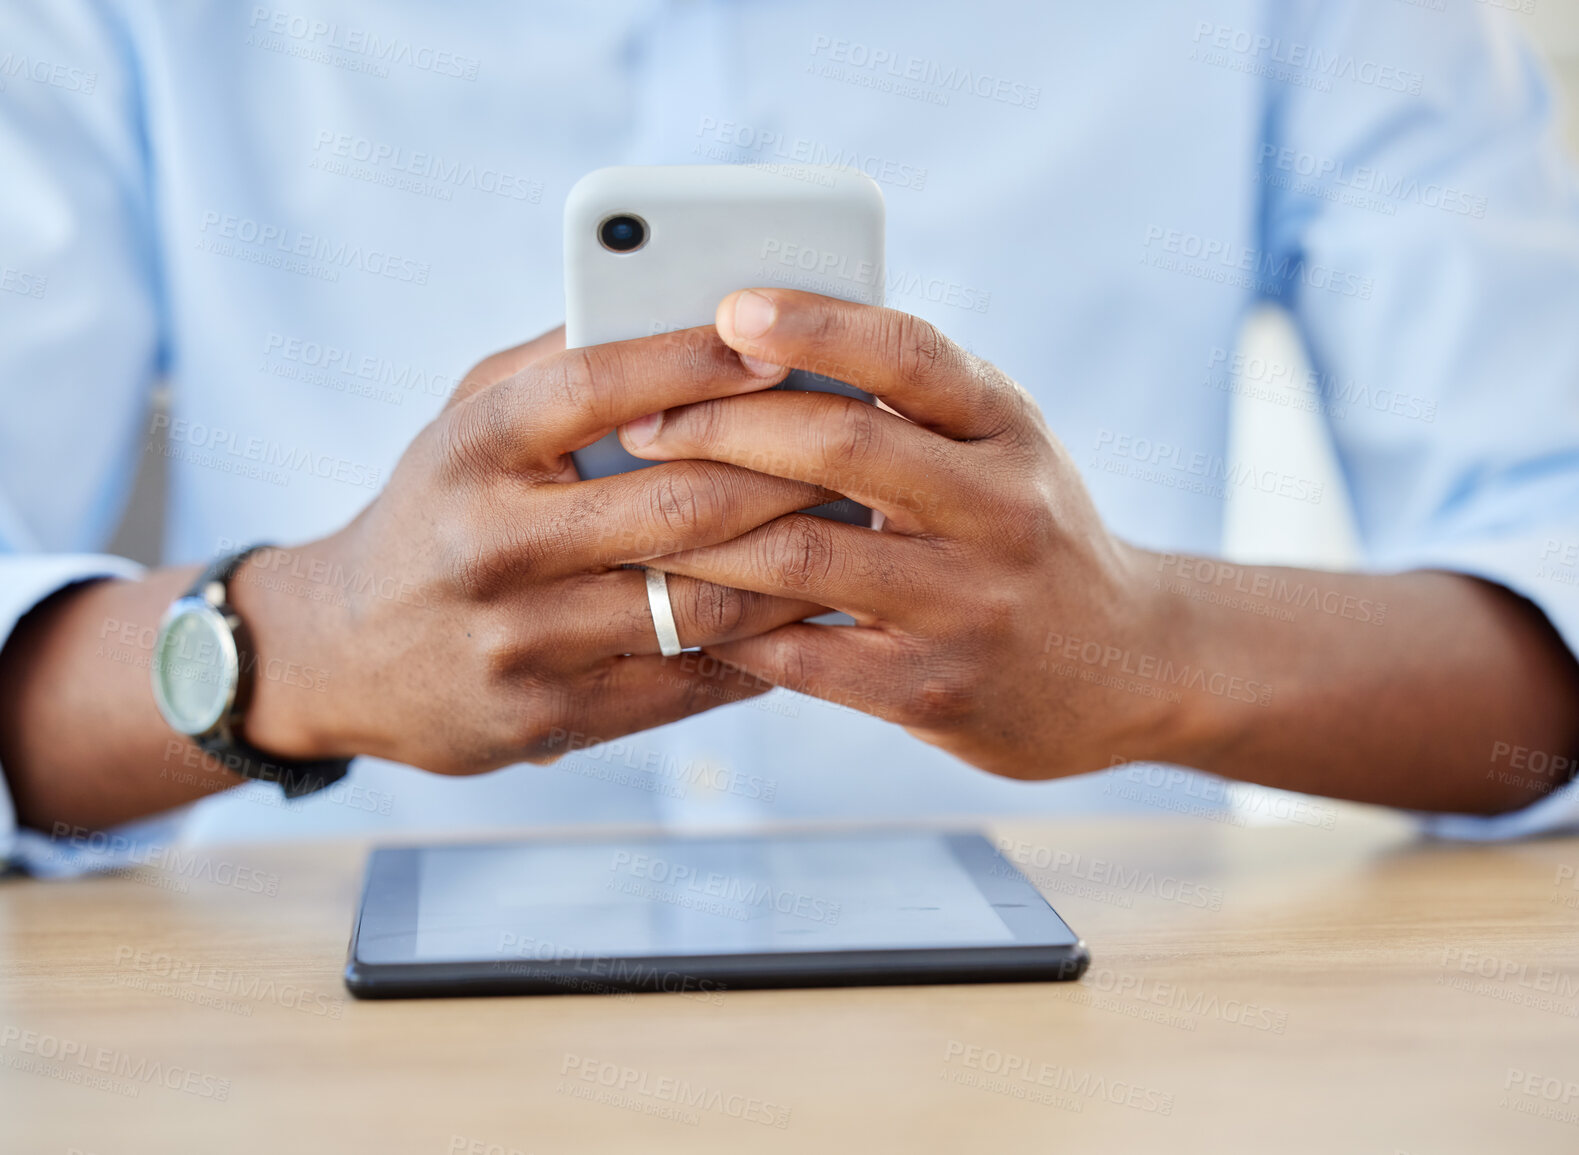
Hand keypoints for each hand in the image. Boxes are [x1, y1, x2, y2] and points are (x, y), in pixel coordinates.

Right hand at [236, 325, 834, 773]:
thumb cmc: (438, 508)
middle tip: (864, 450)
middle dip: (786, 474)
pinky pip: (686, 683)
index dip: (696, 362)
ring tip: (859, 535)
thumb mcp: (466, 420)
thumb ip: (562, 364)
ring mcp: (519, 643)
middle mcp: (489, 546)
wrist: (340, 652)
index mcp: (471, 450)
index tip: (781, 346)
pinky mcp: (547, 720)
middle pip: (675, 505)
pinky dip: (761, 651)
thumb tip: (690, 309)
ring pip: (699, 604)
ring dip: (796, 571)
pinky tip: (809, 619)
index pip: (596, 388)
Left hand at [617, 289, 1190, 778]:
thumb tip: (748, 349)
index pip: (908, 351)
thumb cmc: (1026, 531)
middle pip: (841, 445)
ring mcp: (971, 605)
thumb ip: (907, 404)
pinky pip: (805, 654)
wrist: (1131, 666)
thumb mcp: (999, 446)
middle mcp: (1001, 507)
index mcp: (1007, 426)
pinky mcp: (936, 690)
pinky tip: (684, 607)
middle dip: (721, 427)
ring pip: (804, 555)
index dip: (815, 324)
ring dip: (701, 536)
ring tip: (636, 518)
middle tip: (640, 426)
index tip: (728, 307)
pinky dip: (732, 628)